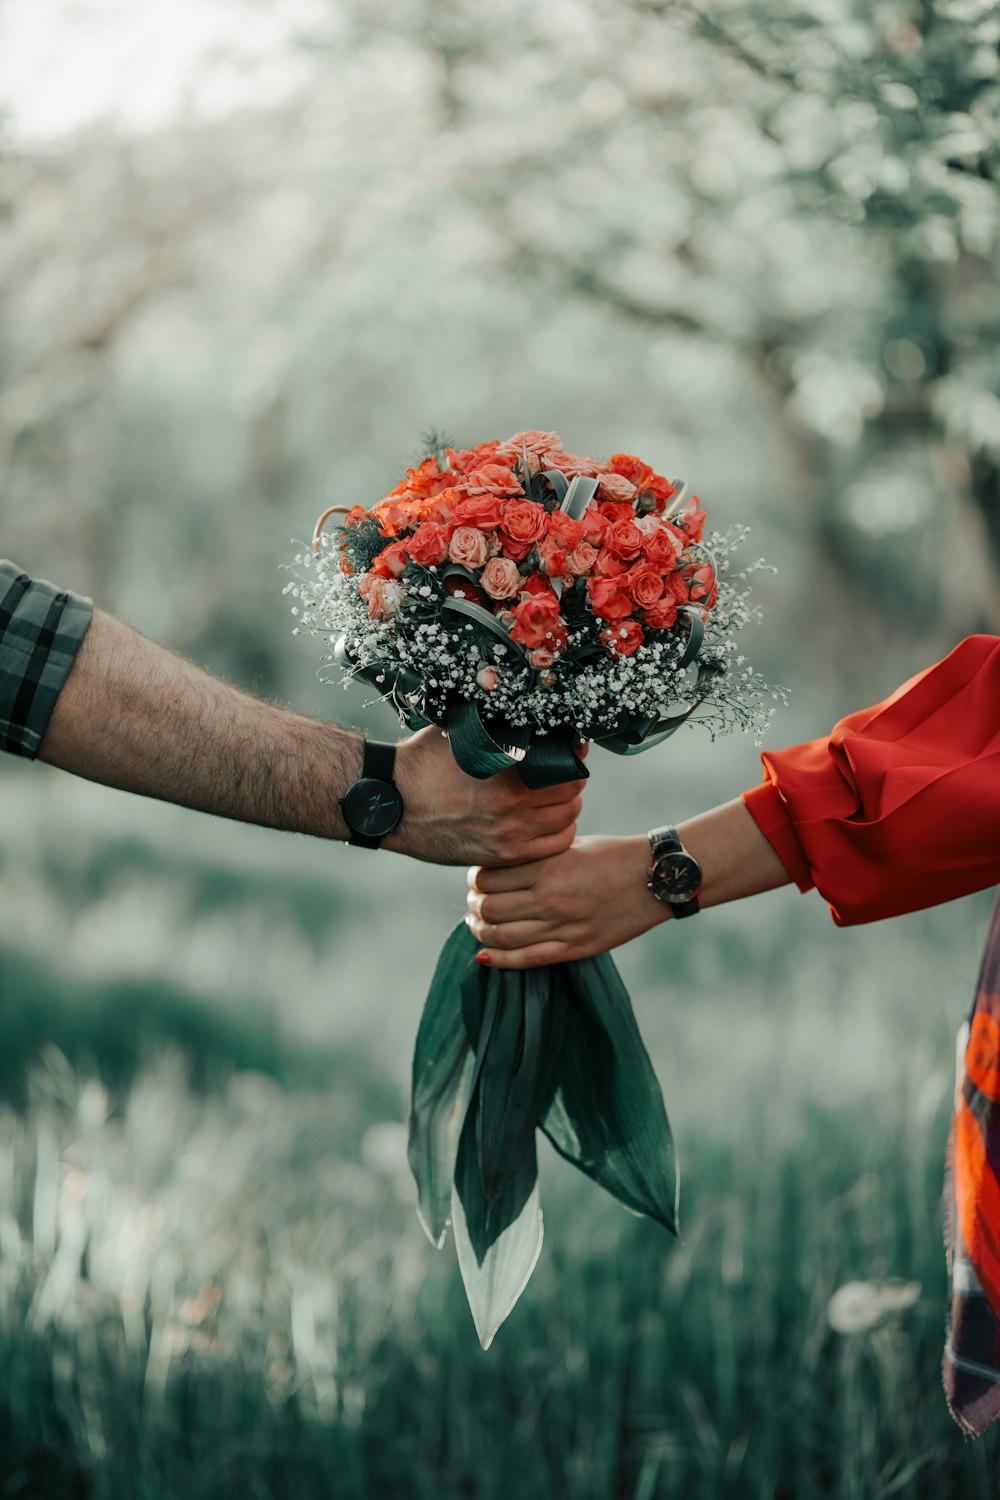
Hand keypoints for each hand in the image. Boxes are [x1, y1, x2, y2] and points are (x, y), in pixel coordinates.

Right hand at [389, 726, 584, 866]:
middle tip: (561, 771)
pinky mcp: (503, 854)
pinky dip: (558, 831)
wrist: (390, 803)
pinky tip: (546, 821)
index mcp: (505, 768)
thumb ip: (497, 722)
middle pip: (573, 791)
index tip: (570, 747)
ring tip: (553, 796)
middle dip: (571, 778)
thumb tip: (527, 705)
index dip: (573, 751)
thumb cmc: (423, 762)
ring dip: (566, 805)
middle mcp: (512, 804)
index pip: (566, 760)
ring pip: (568, 818)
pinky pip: (554, 846)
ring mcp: (510, 833)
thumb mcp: (460, 730)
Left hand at [465, 834, 669, 966]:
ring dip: (480, 932)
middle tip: (474, 903)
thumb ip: (535, 857)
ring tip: (478, 925)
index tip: (476, 879)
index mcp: (548, 865)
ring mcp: (562, 926)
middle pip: (489, 908)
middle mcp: (550, 897)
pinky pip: (526, 959)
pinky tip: (485, 954)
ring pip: (501, 936)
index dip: (475, 880)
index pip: (488, 877)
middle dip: (474, 906)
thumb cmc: (612, 855)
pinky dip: (498, 959)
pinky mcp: (575, 948)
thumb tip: (496, 868)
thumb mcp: (570, 845)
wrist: (655, 878)